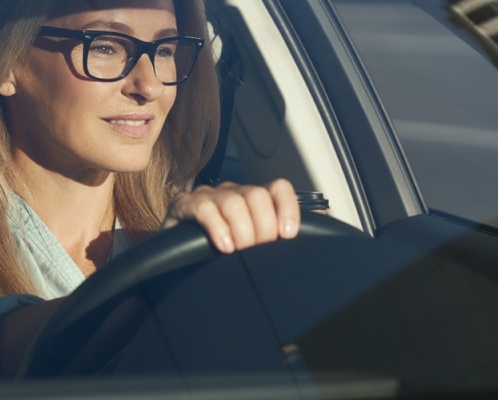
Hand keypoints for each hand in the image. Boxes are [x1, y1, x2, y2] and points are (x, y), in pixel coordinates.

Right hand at [165, 178, 300, 253]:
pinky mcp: (184, 206)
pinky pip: (204, 208)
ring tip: (238, 252)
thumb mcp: (254, 249)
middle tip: (258, 252)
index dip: (287, 208)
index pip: (278, 189)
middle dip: (263, 228)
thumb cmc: (217, 256)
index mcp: (252, 201)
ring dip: (242, 231)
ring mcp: (208, 197)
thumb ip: (282, 238)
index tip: (288, 235)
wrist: (176, 265)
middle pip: (257, 195)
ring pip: (234, 201)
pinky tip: (223, 246)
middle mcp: (232, 193)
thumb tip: (322, 227)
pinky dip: (218, 228)